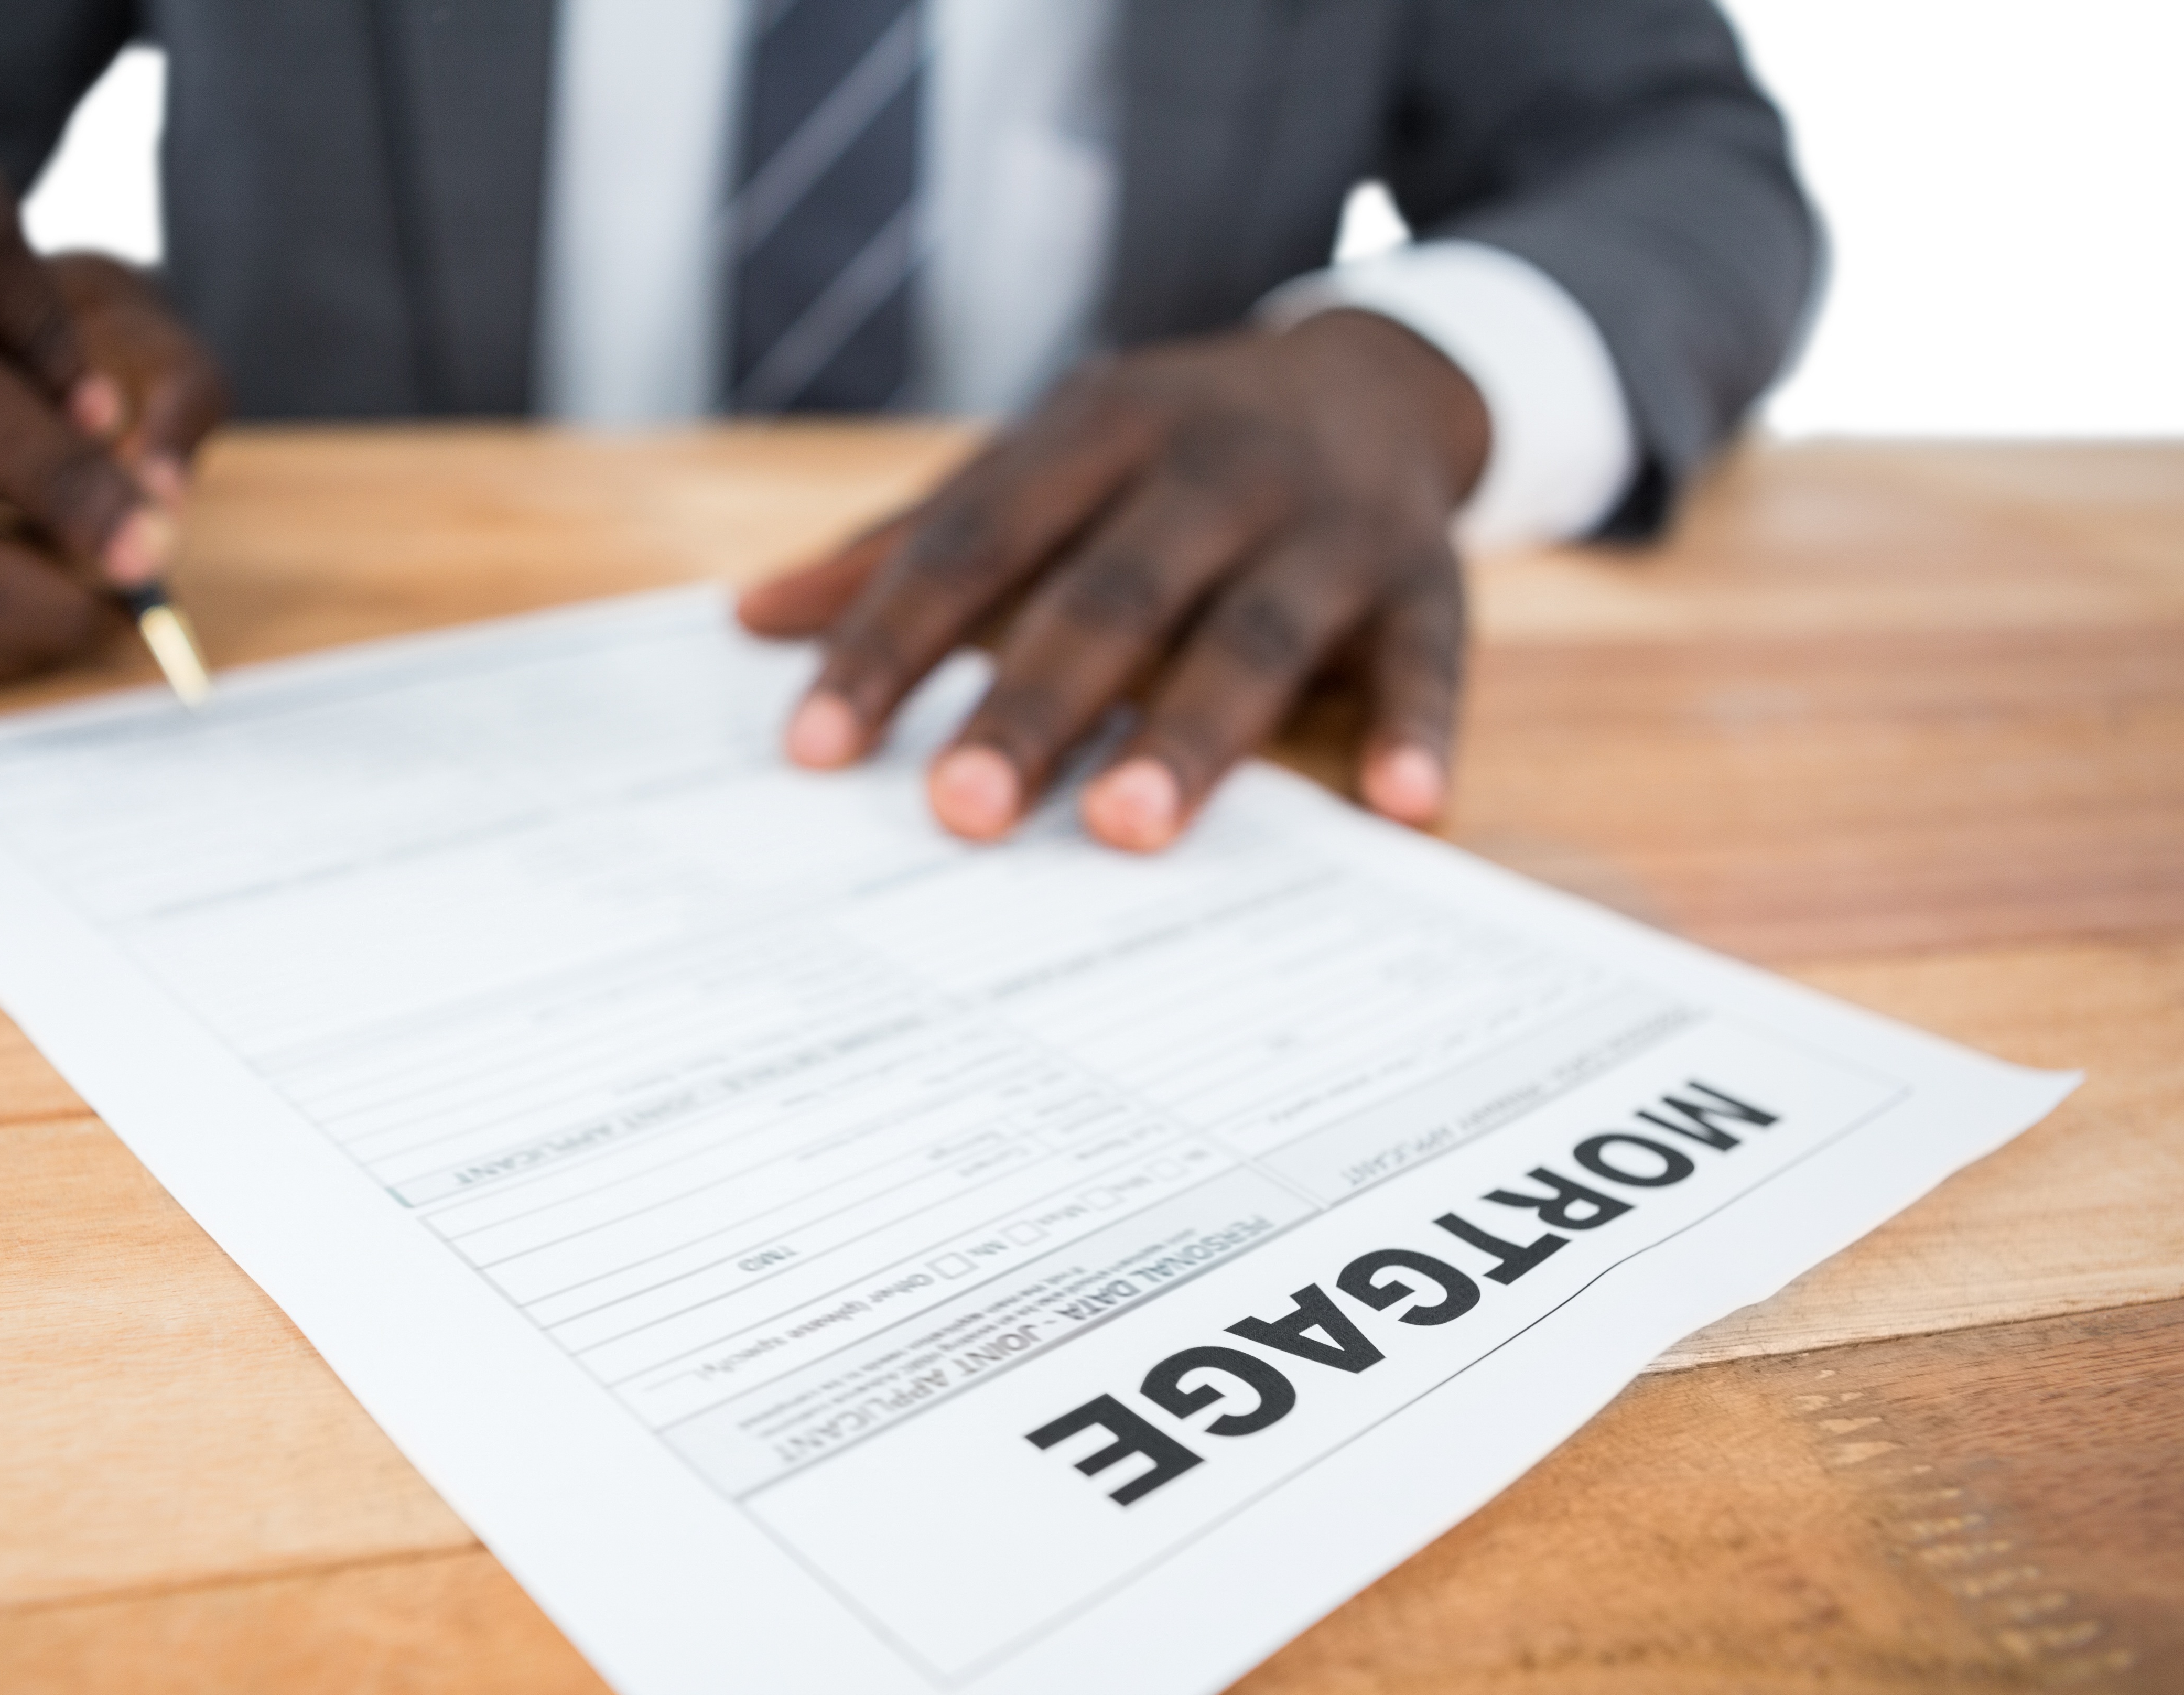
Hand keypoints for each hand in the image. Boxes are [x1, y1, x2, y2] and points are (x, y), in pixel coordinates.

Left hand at [738, 311, 1488, 847]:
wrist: (1375, 376)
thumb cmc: (1165, 452)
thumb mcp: (1043, 465)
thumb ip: (913, 544)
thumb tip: (753, 618)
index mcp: (1100, 427)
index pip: (975, 539)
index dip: (892, 641)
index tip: (815, 745)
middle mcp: (1216, 466)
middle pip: (1111, 593)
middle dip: (1033, 702)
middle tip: (961, 810)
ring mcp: (1329, 522)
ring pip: (1254, 635)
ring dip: (1190, 734)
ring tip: (1125, 828)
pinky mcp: (1426, 577)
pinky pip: (1429, 659)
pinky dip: (1417, 730)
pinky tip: (1398, 807)